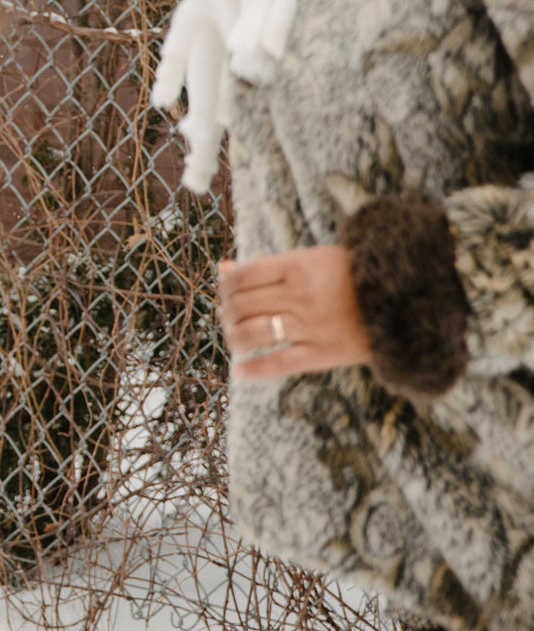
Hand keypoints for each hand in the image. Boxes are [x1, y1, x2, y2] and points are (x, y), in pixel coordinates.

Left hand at [217, 246, 370, 380]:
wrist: (407, 301)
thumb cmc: (351, 276)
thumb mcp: (311, 259)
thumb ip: (268, 267)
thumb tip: (223, 269)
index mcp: (297, 266)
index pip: (241, 277)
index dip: (225, 286)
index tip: (227, 293)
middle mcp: (300, 295)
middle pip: (241, 306)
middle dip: (226, 314)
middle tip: (229, 318)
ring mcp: (311, 326)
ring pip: (252, 334)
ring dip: (233, 339)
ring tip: (235, 341)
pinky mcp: (324, 353)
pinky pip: (278, 363)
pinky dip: (253, 369)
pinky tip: (239, 371)